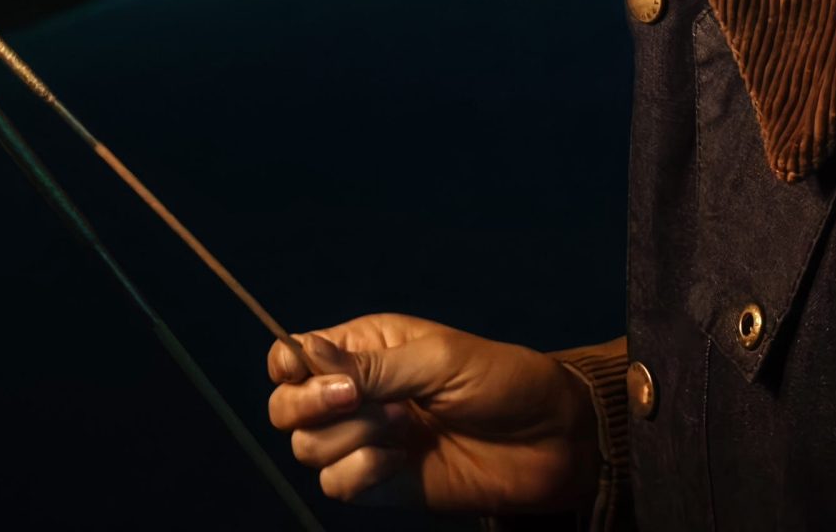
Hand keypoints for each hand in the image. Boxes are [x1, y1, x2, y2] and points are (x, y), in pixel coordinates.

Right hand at [264, 312, 598, 512]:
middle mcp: (356, 394)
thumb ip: (372, 367)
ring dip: (346, 439)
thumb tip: (306, 353)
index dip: (290, 367)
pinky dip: (358, 475)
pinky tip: (396, 463)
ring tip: (401, 429)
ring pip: (307, 449)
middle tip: (360, 402)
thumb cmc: (501, 381)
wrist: (550, 441)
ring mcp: (367, 440)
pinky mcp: (382, 483)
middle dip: (310, 407)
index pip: (292, 356)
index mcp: (364, 348)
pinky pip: (336, 485)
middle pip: (286, 407)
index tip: (323, 376)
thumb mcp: (438, 360)